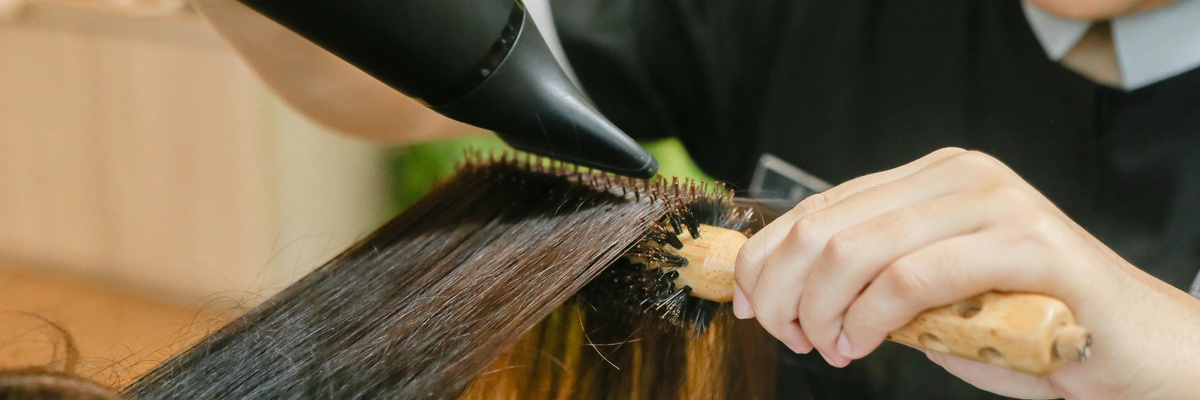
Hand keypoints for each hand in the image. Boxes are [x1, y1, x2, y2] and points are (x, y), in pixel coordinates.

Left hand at [732, 148, 1199, 398]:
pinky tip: (859, 346)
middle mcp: (960, 175)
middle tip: (784, 335)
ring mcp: (995, 202)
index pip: (822, 206)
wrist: (1133, 350)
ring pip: (860, 249)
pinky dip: (869, 319)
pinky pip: (913, 278)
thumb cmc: (1028, 326)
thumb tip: (786, 292)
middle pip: (828, 226)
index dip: (769, 255)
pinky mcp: (1026, 242)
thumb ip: (873, 282)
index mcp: (932, 177)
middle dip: (784, 288)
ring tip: (824, 348)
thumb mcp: (930, 298)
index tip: (748, 302)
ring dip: (821, 309)